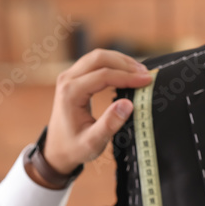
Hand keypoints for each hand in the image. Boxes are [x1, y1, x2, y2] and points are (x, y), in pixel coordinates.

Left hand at [42, 49, 152, 174]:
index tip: (147, 81)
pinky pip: (95, 62)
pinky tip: (128, 72)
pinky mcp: (74, 77)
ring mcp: (69, 76)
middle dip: (125, 64)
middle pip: (99, 58)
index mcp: (70, 94)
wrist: (57, 149)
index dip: (127, 76)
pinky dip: (113, 64)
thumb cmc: (74, 147)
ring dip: (121, 61)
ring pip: (98, 57)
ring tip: (140, 72)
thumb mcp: (92, 143)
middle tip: (146, 74)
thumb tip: (128, 104)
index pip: (103, 75)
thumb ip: (109, 124)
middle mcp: (67, 80)